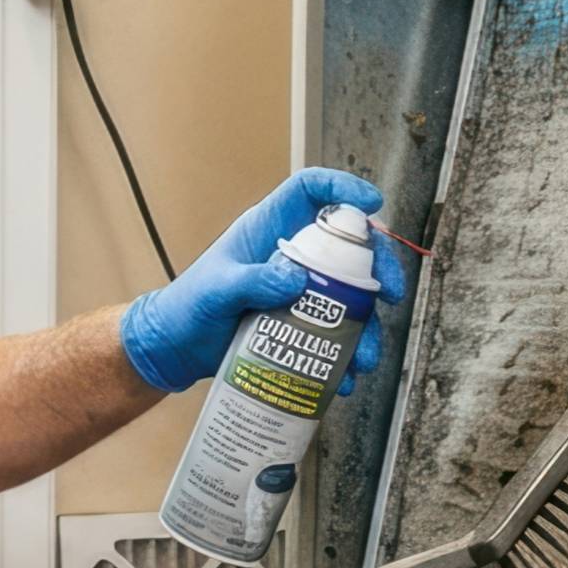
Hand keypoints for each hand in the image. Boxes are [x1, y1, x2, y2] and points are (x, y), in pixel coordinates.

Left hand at [118, 169, 408, 393]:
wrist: (175, 350)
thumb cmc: (186, 308)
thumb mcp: (214, 291)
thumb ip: (250, 281)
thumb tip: (295, 279)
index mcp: (269, 229)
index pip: (310, 190)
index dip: (342, 188)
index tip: (372, 204)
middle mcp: (292, 255)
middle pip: (349, 247)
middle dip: (379, 267)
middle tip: (393, 294)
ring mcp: (300, 292)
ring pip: (350, 298)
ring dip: (367, 328)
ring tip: (365, 359)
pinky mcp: (300, 326)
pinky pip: (334, 337)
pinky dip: (345, 358)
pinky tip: (344, 380)